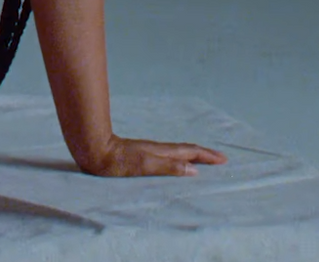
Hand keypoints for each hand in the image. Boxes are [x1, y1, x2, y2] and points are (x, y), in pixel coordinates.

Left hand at [78, 135, 227, 176]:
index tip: (224, 159)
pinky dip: (179, 158)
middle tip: (220, 159)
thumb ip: (168, 167)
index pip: (190, 152)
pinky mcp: (141, 155)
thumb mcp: (144, 166)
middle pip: (186, 150)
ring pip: (177, 152)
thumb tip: (194, 169)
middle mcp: (158, 149)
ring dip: (193, 155)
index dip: (207, 156)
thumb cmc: (117, 161)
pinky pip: (168, 156)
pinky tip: (174, 163)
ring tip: (203, 161)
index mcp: (162, 152)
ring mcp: (149, 151)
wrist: (94, 150)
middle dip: (204, 154)